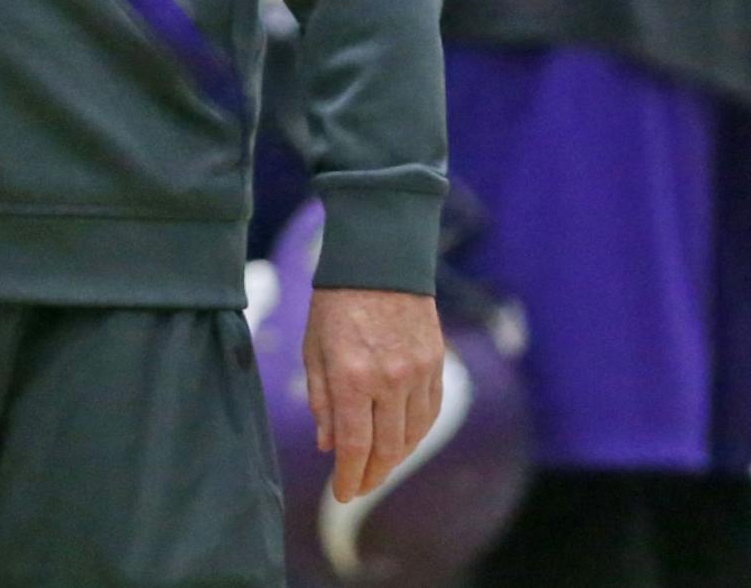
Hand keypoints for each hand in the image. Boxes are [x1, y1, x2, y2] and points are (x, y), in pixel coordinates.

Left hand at [302, 287, 444, 503]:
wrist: (380, 258)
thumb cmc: (337, 301)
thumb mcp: (314, 348)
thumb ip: (321, 400)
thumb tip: (328, 446)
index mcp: (351, 377)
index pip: (354, 447)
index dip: (349, 478)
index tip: (342, 493)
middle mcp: (388, 380)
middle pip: (386, 450)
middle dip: (371, 475)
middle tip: (359, 487)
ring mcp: (417, 372)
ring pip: (412, 436)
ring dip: (395, 458)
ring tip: (378, 467)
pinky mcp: (436, 362)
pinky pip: (430, 412)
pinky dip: (417, 433)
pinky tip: (403, 439)